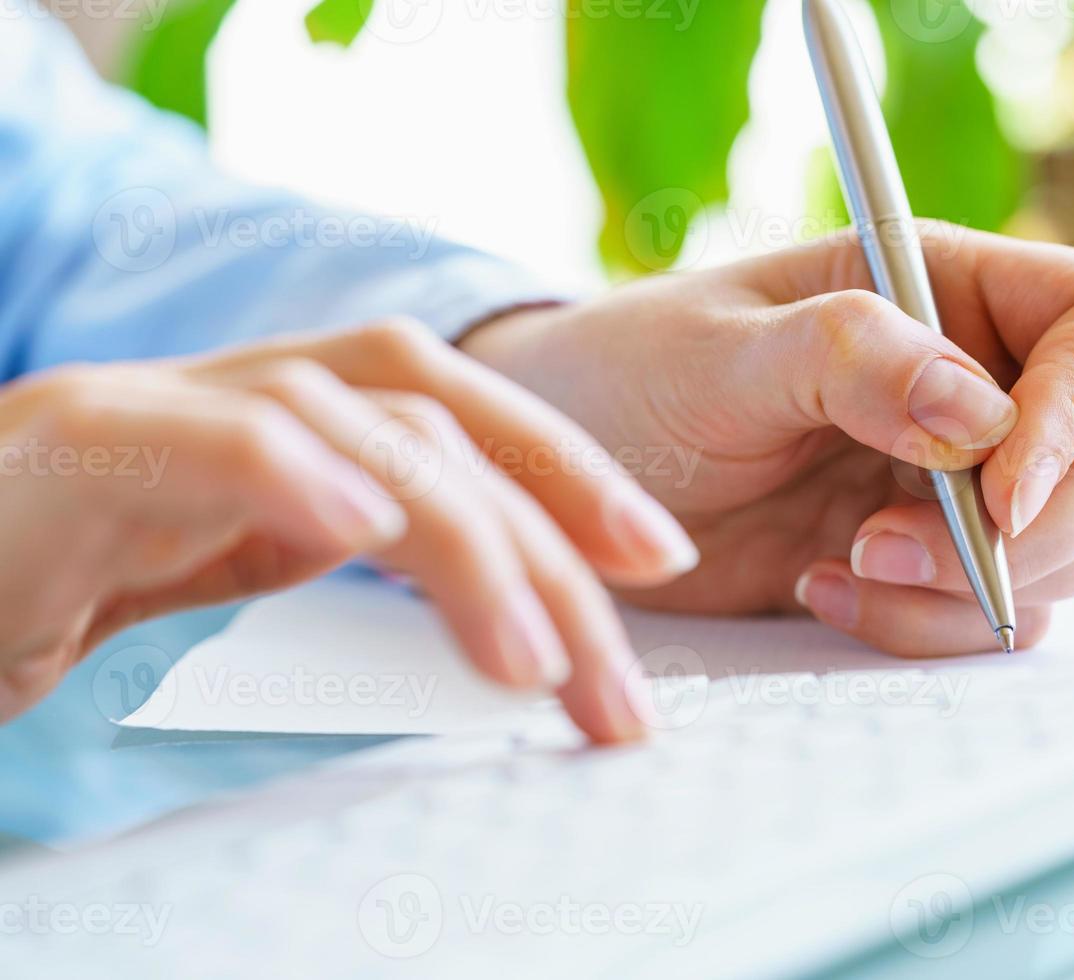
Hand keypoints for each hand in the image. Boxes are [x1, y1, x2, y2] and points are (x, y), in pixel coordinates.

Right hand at [0, 320, 695, 741]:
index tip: (658, 562)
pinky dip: (300, 472)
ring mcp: (161, 405)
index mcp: (293, 421)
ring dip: (466, 539)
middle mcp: (243, 394)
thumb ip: (337, 556)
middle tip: (619, 677)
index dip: (570, 473)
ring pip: (356, 420)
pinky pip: (213, 434)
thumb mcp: (224, 565)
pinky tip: (368, 528)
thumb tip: (491, 608)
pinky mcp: (81, 441)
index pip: (461, 415)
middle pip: (438, 420)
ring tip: (535, 659)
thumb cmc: (43, 578)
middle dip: (554, 539)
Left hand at [465, 223, 1073, 655]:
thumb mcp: (719, 351)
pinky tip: (820, 589)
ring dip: (980, 590)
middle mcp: (985, 388)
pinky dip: (923, 629)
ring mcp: (968, 486)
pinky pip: (998, 620)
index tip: (999, 484)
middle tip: (890, 544)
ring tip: (848, 564)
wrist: (575, 481)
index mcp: (952, 292)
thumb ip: (847, 359)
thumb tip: (980, 415)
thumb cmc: (634, 375)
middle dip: (1036, 530)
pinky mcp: (935, 568)